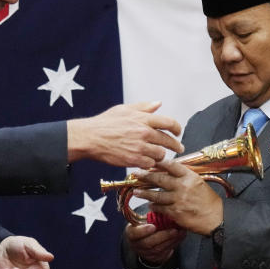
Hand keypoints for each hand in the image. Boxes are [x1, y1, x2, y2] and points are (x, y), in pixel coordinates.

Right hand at [67, 101, 182, 168]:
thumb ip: (143, 107)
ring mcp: (140, 147)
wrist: (90, 138)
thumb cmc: (104, 123)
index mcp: (143, 119)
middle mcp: (144, 132)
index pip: (169, 122)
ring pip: (161, 154)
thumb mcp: (124, 109)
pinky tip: (145, 160)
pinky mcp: (134, 159)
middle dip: (176, 145)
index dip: (177, 128)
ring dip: (160, 155)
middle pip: (168, 141)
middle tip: (178, 148)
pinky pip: (150, 164)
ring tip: (156, 154)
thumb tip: (158, 104)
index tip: (178, 132)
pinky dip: (149, 163)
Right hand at [125, 222, 185, 264]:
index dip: (143, 231)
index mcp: (132, 233)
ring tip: (180, 231)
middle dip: (162, 236)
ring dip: (171, 240)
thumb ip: (151, 216)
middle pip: (148, 243)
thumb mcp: (145, 220)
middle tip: (173, 230)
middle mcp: (137, 244)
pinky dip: (174, 243)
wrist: (147, 240)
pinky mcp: (155, 257)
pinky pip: (166, 251)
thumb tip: (162, 208)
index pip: (134, 233)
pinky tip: (180, 236)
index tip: (153, 226)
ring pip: (158, 248)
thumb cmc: (146, 226)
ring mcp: (146, 253)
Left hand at [132, 160, 223, 234]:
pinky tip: (150, 205)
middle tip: (136, 174)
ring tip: (137, 191)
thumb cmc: (209, 201)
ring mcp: (178, 200)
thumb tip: (169, 171)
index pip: (171, 165)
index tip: (150, 161)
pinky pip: (160, 207)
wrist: (216, 218)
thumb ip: (185, 177)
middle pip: (159, 178)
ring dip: (145, 193)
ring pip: (156, 194)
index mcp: (190, 177)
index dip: (159, 162)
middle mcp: (183, 186)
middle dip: (145, 176)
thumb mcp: (199, 183)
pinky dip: (154, 206)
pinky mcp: (176, 212)